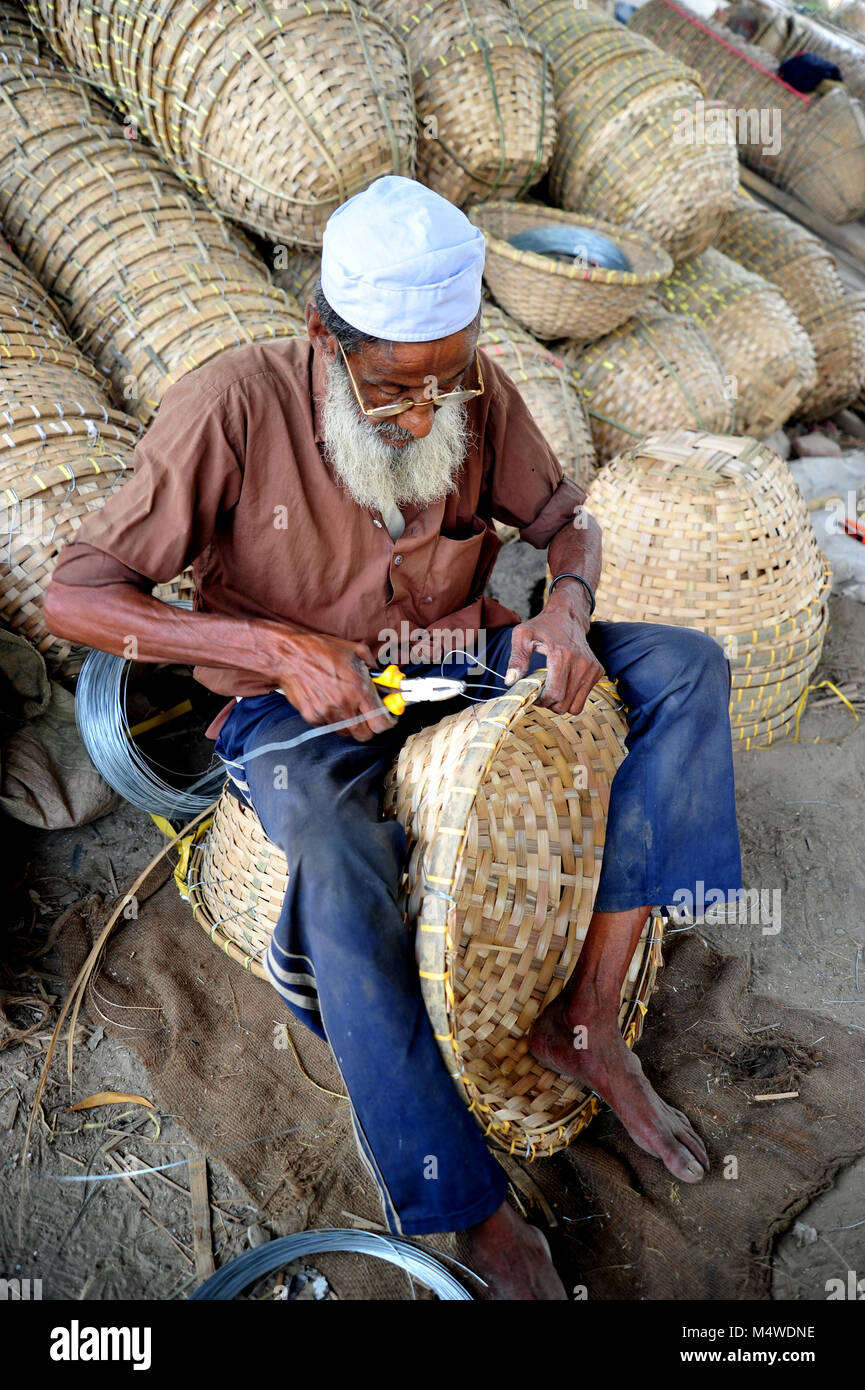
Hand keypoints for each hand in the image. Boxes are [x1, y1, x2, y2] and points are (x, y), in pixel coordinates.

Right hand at [265, 629, 396, 741]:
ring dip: (351, 724)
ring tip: (347, 707)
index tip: (387, 718)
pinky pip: (329, 727)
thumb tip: (388, 681)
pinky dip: (332, 720)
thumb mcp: (356, 652)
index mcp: (359, 689)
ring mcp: (327, 713)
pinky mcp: (312, 717)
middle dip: (370, 727)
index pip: (381, 723)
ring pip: (346, 733)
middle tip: (368, 714)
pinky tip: (329, 703)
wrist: (289, 656)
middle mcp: (344, 704)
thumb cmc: (322, 650)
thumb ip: (375, 669)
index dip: (387, 723)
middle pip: (365, 735)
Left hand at [505, 597, 603, 716]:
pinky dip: (572, 696)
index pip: (555, 694)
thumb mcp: (523, 635)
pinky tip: (564, 683)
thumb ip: (516, 658)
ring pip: (575, 706)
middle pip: (564, 704)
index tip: (535, 694)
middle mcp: (580, 662)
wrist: (567, 616)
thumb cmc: (543, 626)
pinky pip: (584, 697)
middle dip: (550, 704)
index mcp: (561, 655)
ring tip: (553, 689)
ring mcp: (591, 667)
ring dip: (562, 703)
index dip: (542, 701)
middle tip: (542, 692)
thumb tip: (510, 680)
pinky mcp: (597, 670)